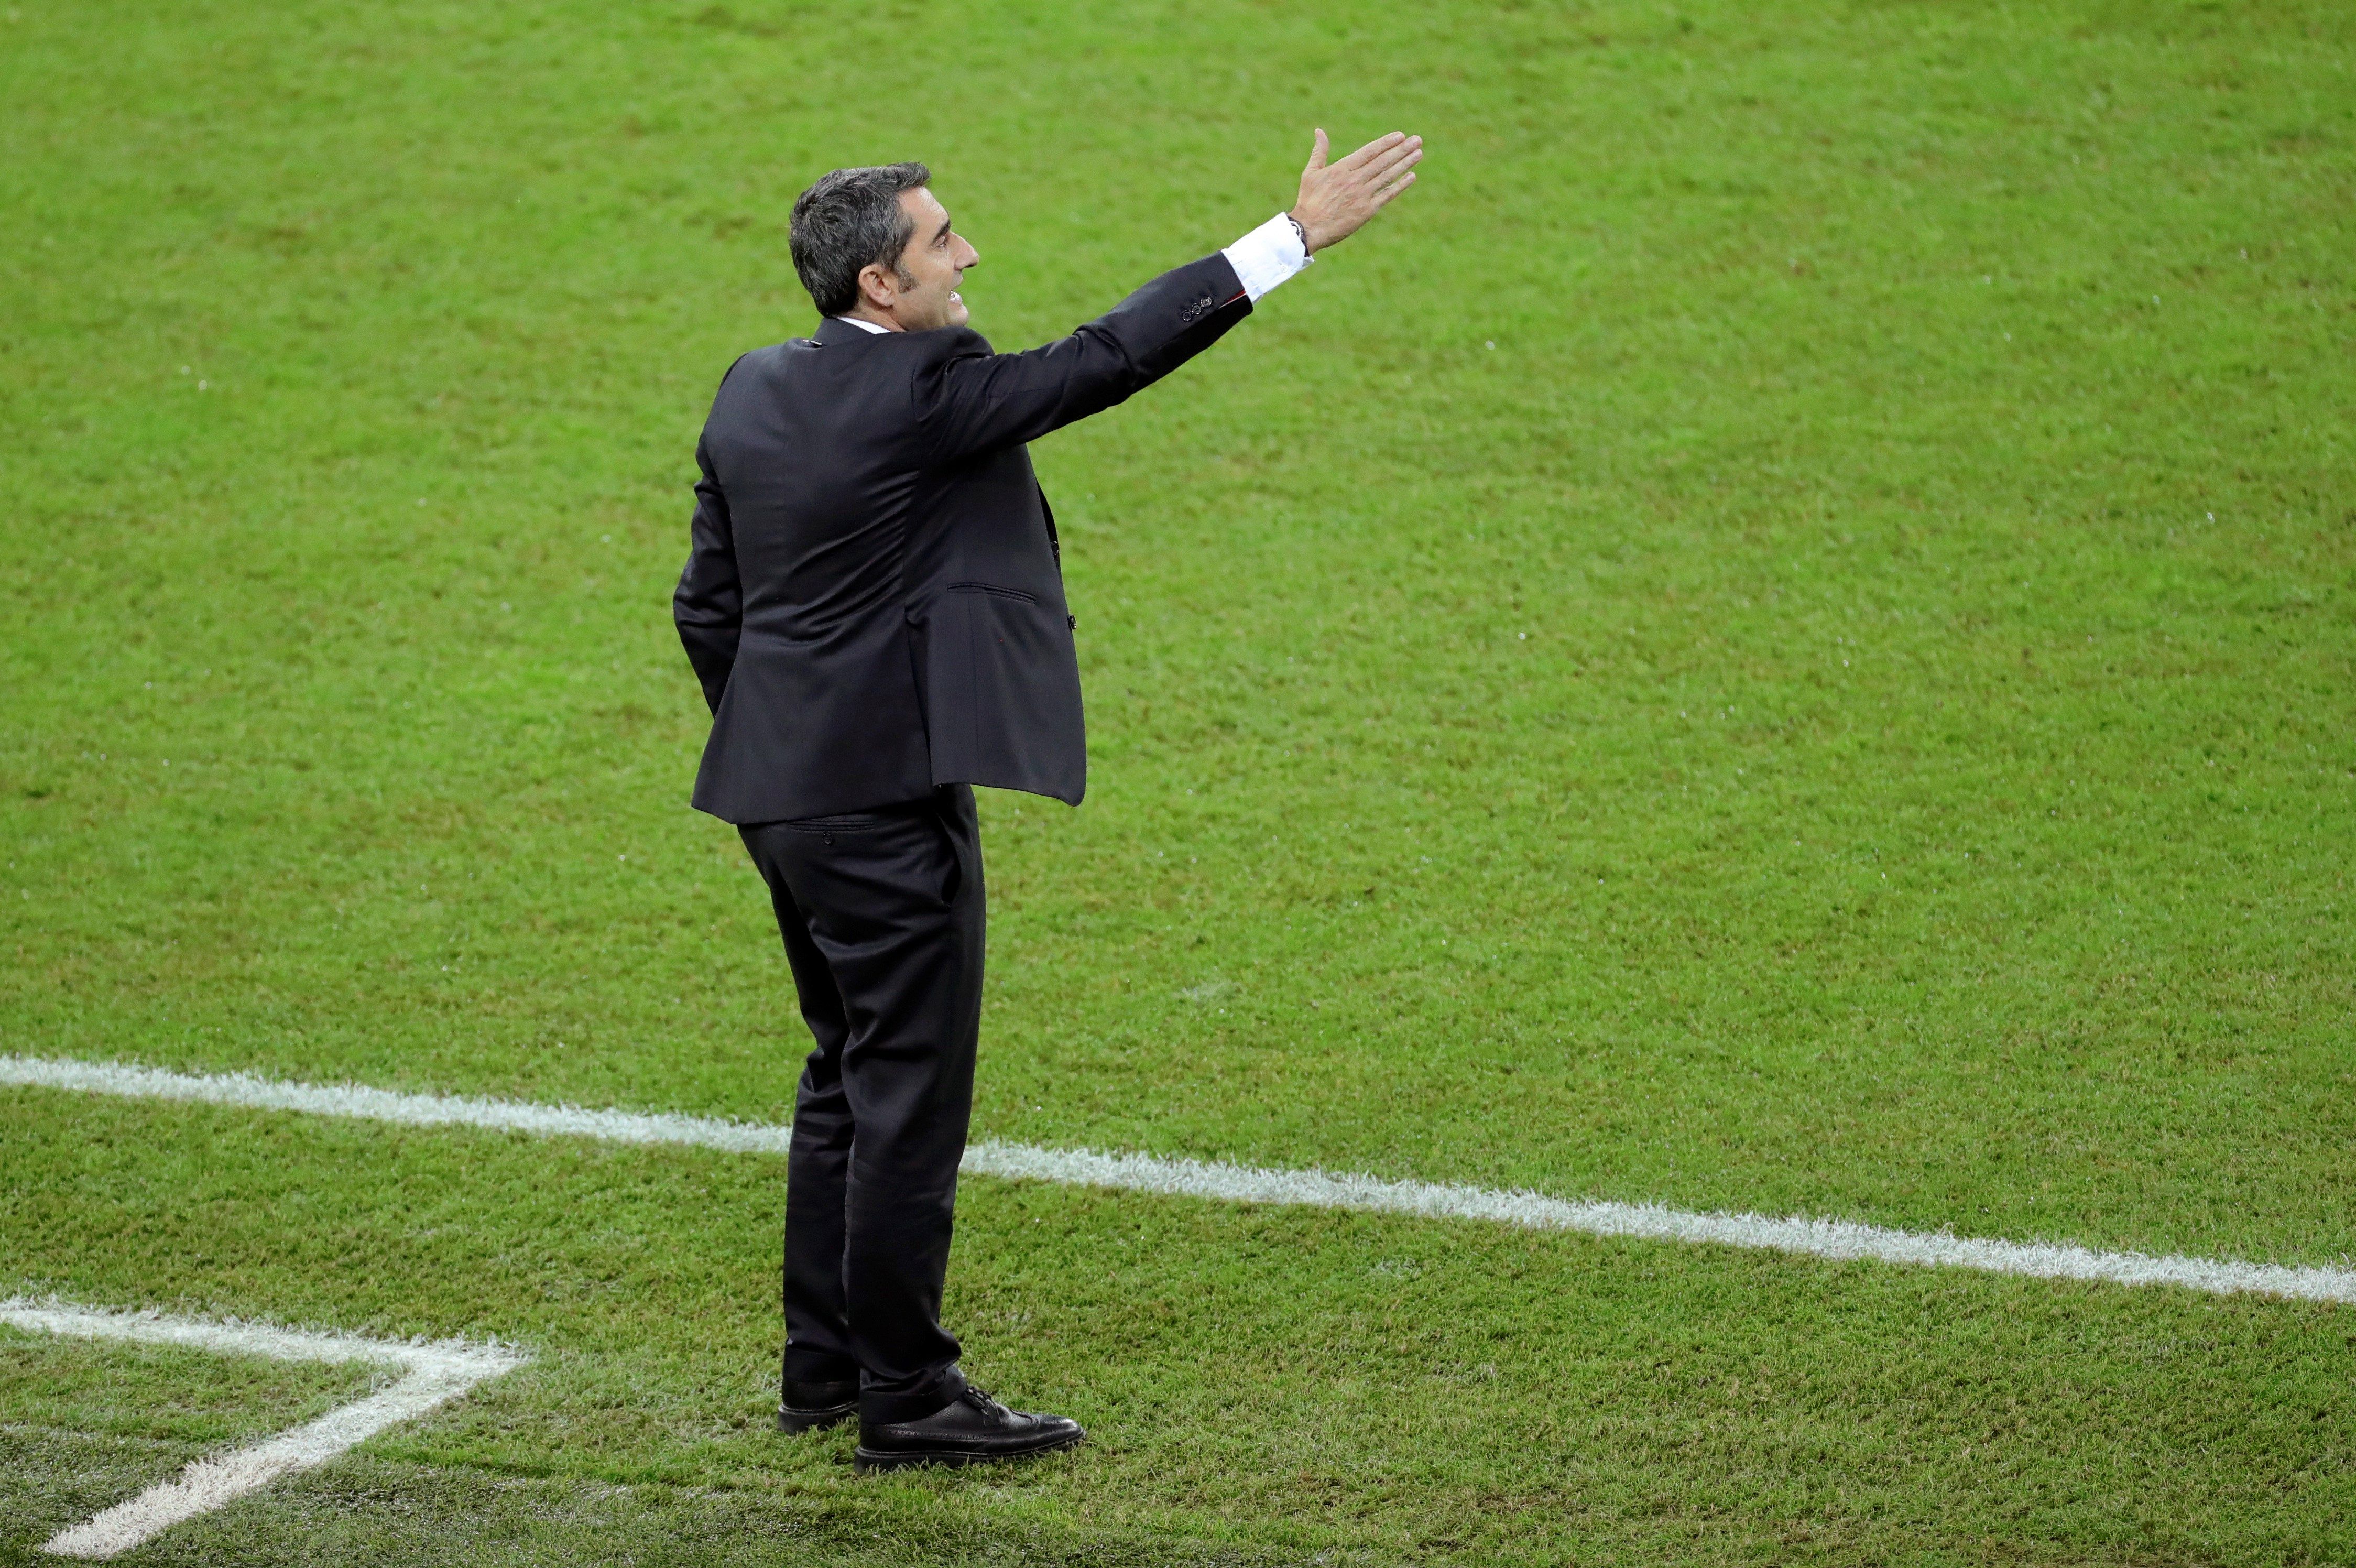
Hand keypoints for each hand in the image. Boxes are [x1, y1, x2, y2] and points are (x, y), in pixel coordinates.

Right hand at [1289, 129, 1422, 254]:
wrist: (1309, 229)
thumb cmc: (1309, 200)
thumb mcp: (1311, 173)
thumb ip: (1319, 151)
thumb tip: (1319, 132)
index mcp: (1342, 169)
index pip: (1369, 151)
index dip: (1386, 143)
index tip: (1400, 136)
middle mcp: (1354, 180)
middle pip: (1382, 161)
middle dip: (1401, 150)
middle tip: (1417, 140)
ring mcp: (1362, 195)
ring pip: (1387, 176)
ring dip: (1405, 164)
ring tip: (1418, 153)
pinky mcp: (1366, 211)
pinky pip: (1386, 195)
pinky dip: (1400, 186)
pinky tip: (1411, 176)